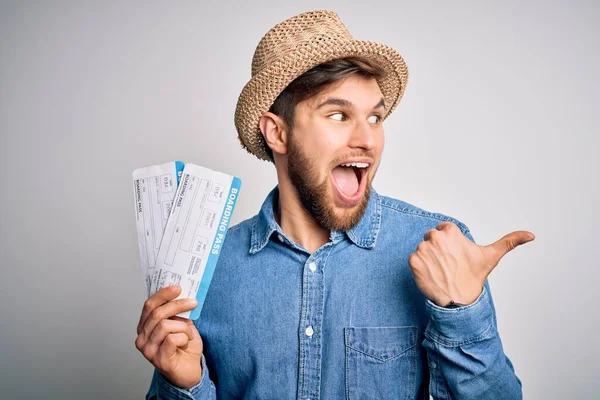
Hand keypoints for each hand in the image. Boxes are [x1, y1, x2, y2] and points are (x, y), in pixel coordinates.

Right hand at [135, 285, 202, 388]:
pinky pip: (172, 339)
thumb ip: (177, 312)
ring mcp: (148, 350)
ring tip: (188, 334)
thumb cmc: (184, 347)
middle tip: (193, 303)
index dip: (163, 295)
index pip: (149, 306)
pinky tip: (185, 343)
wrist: (190, 370)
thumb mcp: (181, 324)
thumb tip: (181, 293)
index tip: (178, 287)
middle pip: (157, 313)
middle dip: (178, 305)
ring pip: (165, 325)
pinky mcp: (159, 359)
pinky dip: (183, 338)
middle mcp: (142, 338)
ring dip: (183, 327)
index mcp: (145, 327)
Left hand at [408, 222, 534, 306]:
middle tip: (448, 264)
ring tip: (441, 270)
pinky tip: (432, 275)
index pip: (443, 230)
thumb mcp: (492, 256)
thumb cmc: (474, 277)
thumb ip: (509, 241)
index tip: (455, 254)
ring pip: (422, 249)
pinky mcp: (413, 262)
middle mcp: (435, 238)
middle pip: (431, 238)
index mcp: (451, 231)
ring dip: (429, 258)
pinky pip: (413, 259)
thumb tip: (531, 235)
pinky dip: (420, 267)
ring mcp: (423, 250)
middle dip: (438, 249)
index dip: (448, 243)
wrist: (459, 300)